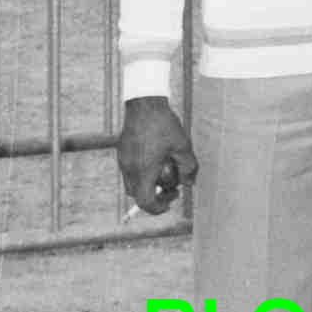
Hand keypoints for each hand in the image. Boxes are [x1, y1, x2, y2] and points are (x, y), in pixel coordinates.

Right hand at [117, 98, 198, 213]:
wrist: (144, 103)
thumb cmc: (164, 124)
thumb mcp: (182, 146)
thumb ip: (188, 168)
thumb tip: (190, 184)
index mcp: (143, 170)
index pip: (146, 202)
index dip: (159, 208)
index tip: (172, 199)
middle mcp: (129, 168)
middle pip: (137, 195)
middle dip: (155, 195)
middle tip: (172, 186)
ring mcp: (123, 160)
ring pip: (132, 183)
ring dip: (148, 184)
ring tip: (164, 170)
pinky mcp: (122, 152)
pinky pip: (129, 171)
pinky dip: (142, 172)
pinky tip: (155, 158)